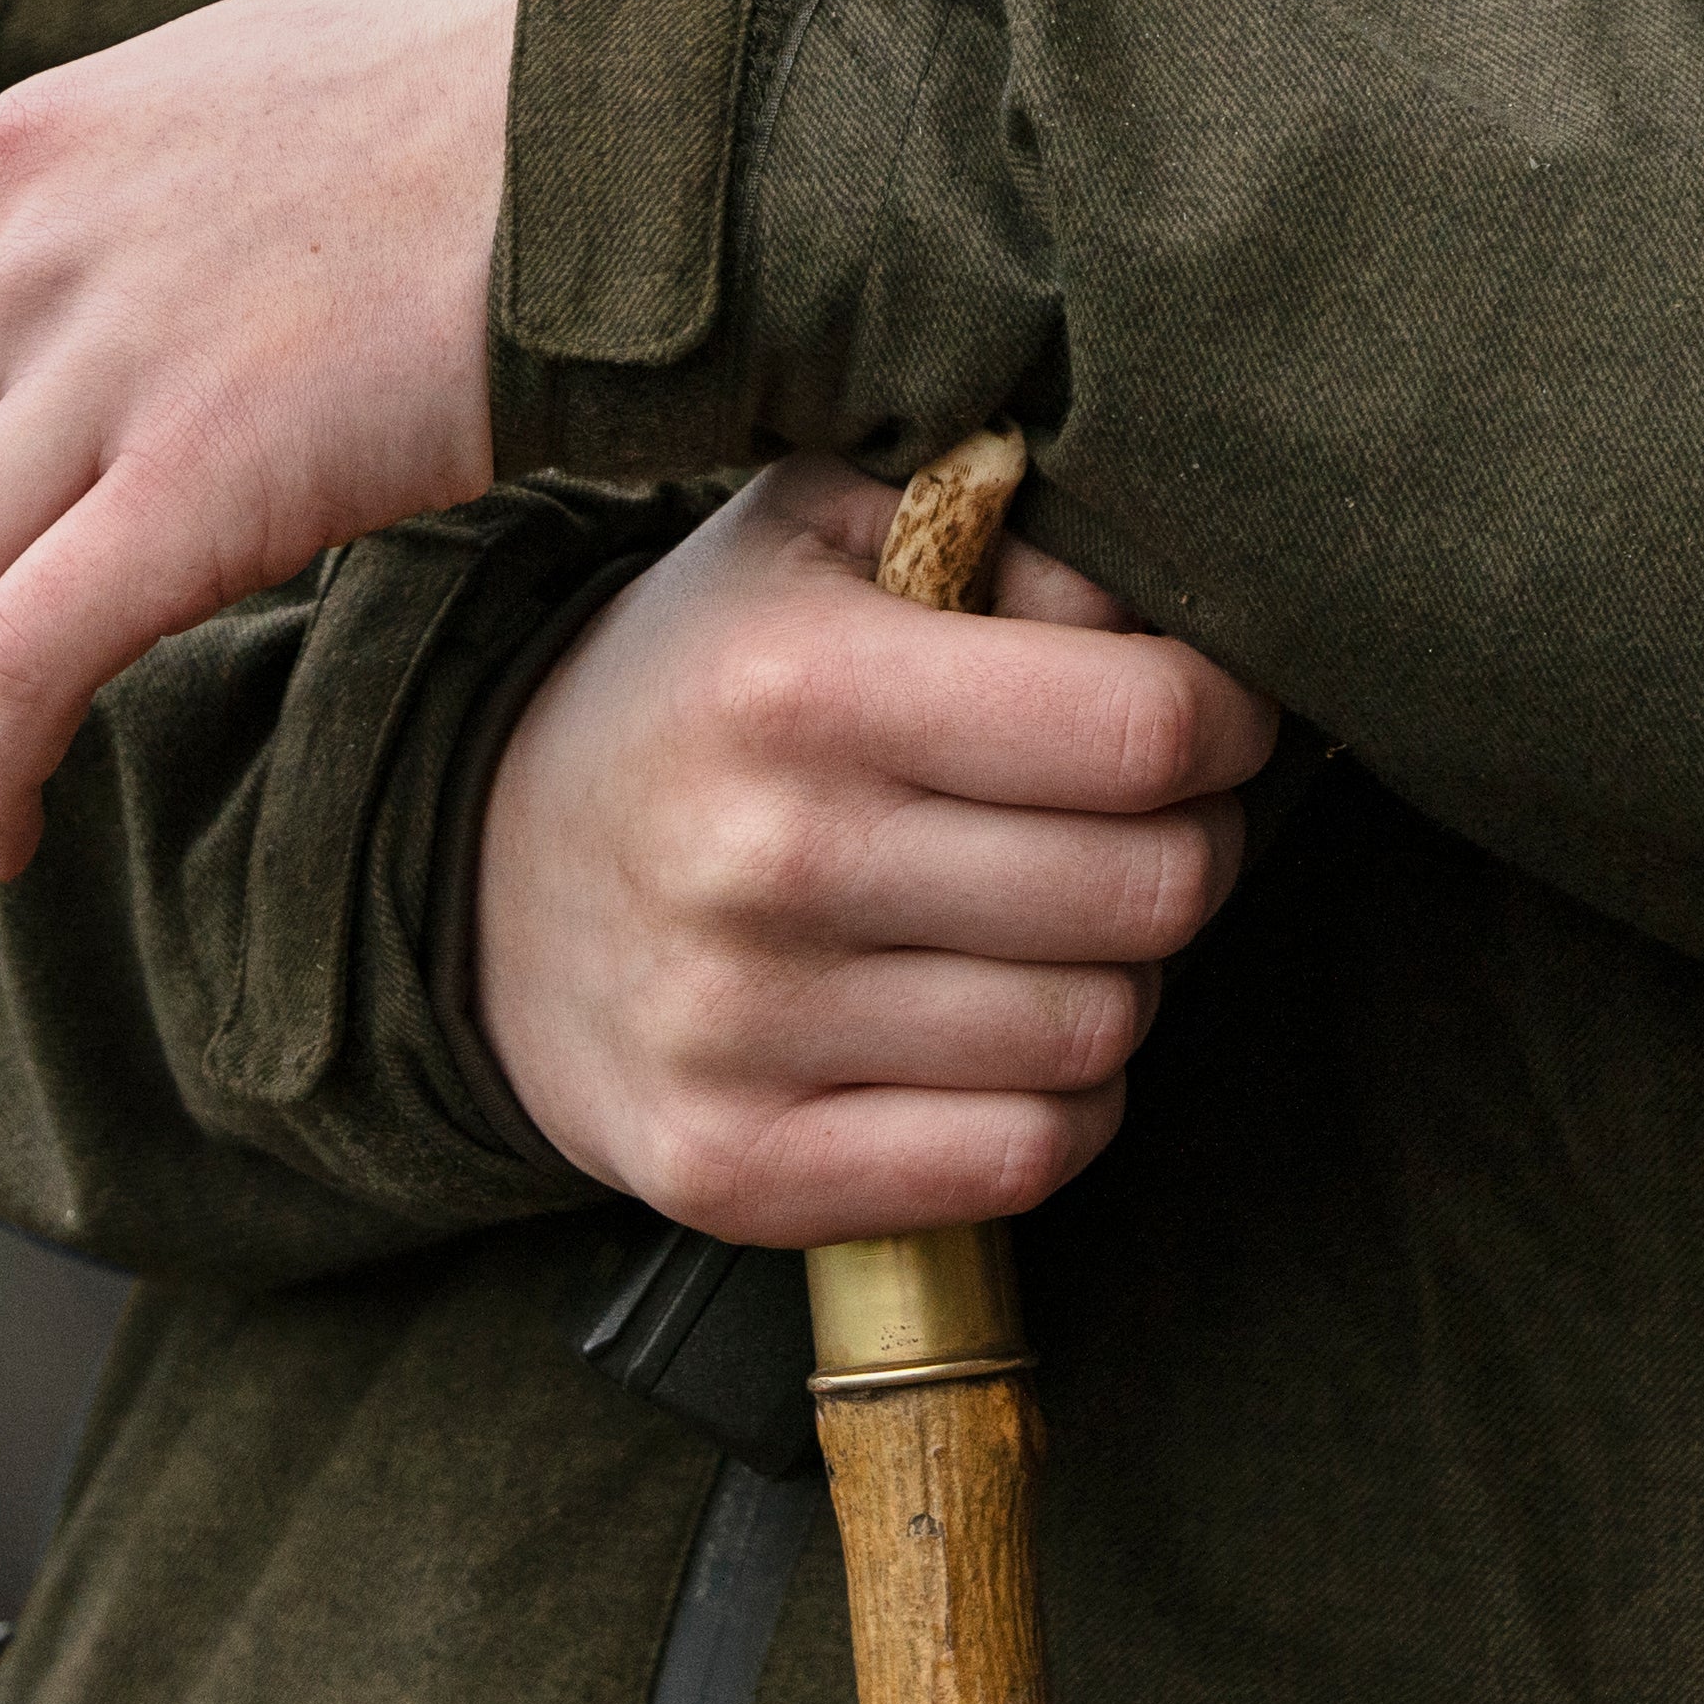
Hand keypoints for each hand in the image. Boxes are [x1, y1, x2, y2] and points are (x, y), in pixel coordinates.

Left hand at [0, 0, 518, 881]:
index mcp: (18, 156)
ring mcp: (114, 358)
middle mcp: (31, 250)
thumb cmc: (482, 121)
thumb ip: (111, 202)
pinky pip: (21, 659)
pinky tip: (8, 826)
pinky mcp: (214, 472)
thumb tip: (64, 317)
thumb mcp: (226, 94)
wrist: (634, 124)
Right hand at [478, 457, 1278, 1248]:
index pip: (1144, 728)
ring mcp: (742, 1033)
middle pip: (1154, 890)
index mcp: (800, 681)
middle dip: (1185, 846)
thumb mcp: (821, 539)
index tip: (1201, 715)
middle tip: (1129, 824)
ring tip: (1039, 927)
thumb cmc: (705, 689)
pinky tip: (998, 1039)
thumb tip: (1170, 624)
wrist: (481, 878)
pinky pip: (1022, 1158)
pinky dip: (1055, 1105)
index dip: (1222, 718)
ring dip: (1112, 981)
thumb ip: (1005, 535)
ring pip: (1102, 1034)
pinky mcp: (734, 1167)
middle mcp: (767, 860)